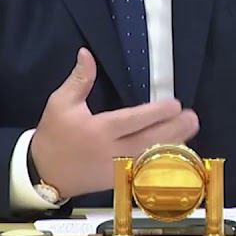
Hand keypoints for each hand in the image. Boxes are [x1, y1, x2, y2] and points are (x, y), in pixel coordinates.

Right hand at [30, 47, 199, 197]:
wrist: (43, 173)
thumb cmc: (53, 135)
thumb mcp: (60, 103)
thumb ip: (78, 79)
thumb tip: (86, 54)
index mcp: (98, 130)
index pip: (133, 121)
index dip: (156, 113)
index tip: (174, 104)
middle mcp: (110, 152)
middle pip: (148, 141)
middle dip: (173, 130)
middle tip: (192, 118)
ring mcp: (116, 169)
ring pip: (150, 158)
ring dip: (173, 146)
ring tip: (190, 132)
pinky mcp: (118, 181)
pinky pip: (144, 172)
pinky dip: (161, 163)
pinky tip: (176, 154)